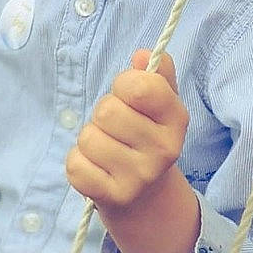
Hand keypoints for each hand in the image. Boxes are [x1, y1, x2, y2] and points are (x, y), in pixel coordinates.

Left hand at [68, 51, 199, 252]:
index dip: (124, 83)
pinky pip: (75, 165)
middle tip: (115, 128)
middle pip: (107, 111)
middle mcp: (163, 149)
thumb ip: (155, 75)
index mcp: (177, 120)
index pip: (140, 86)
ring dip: (89, 140)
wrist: (146, 198)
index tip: (127, 95)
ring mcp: (140, 177)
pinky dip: (78, 163)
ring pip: (89, 138)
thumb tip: (142, 54)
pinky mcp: (113, 197)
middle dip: (102, 114)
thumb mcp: (159, 105)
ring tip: (106, 149)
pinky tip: (97, 168)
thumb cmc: (145, 137)